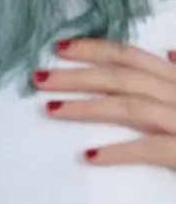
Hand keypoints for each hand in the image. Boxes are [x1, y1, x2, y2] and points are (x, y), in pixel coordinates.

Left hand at [37, 38, 175, 167]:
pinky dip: (119, 151)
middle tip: (40, 78)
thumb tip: (169, 53)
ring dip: (87, 107)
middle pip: (122, 79)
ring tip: (51, 109)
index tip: (59, 48)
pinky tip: (90, 155)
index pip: (130, 57)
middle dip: (77, 76)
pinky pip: (150, 149)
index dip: (94, 50)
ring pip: (129, 108)